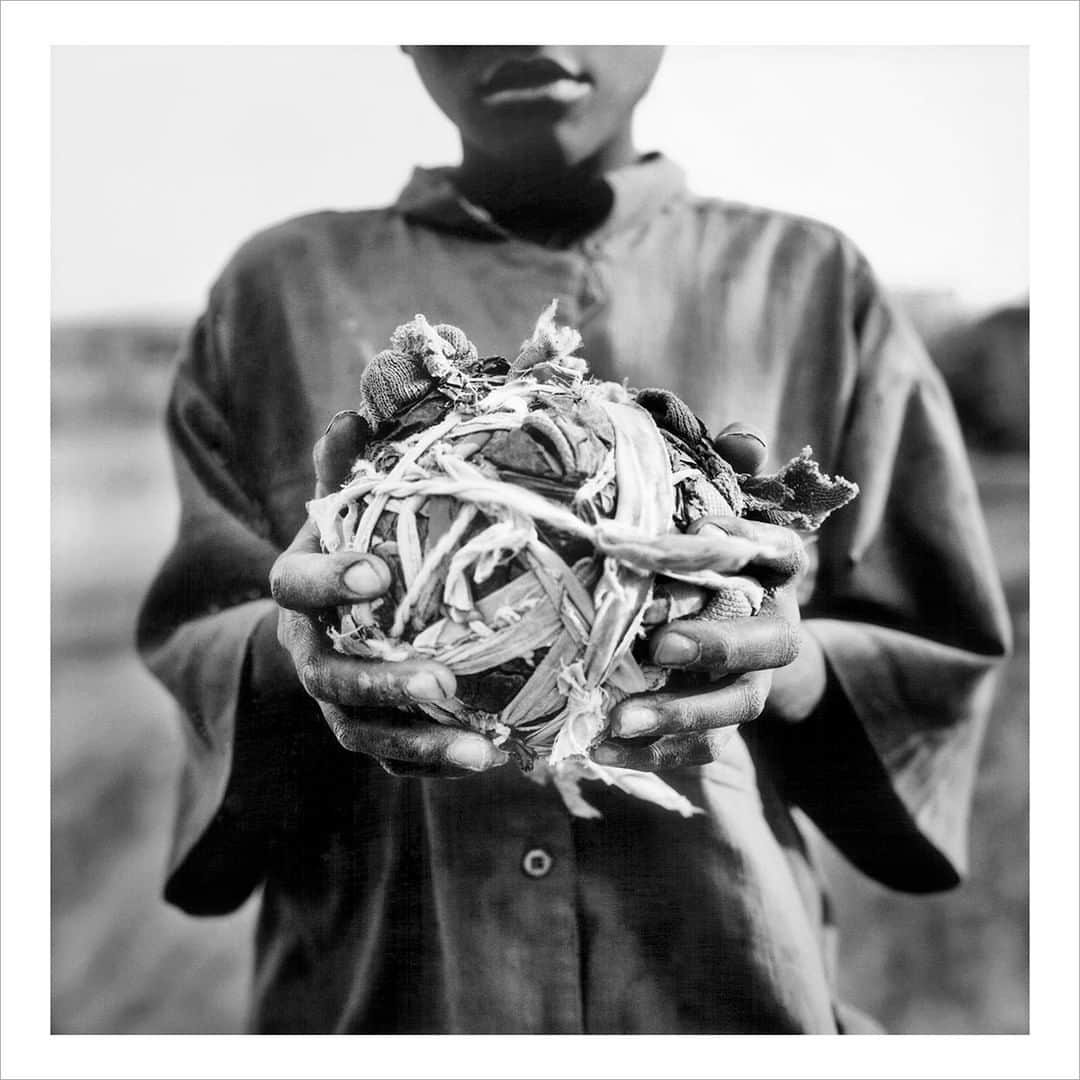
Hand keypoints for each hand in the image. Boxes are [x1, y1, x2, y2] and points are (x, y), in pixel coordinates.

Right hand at [269, 411, 508, 778]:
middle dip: (379, 681)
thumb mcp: (344, 505)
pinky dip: (433, 761)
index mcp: (300, 591)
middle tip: (441, 680)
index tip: (377, 571)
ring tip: (481, 753)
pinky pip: (392, 759)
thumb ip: (346, 467)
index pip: (297, 587)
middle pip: (329, 676)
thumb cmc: (352, 547)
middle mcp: (309, 651)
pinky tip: (488, 757)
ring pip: (361, 732)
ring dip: (418, 741)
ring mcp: (333, 700)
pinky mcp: (363, 732)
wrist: (336, 614)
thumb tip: (355, 411)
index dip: (331, 580)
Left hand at [591, 421, 824, 771]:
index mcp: (770, 573)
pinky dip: (652, 755)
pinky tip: (599, 752)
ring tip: (617, 720)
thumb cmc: (694, 559)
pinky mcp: (720, 726)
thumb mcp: (702, 508)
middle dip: (717, 647)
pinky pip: (699, 750)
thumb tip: (746, 440)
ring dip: (678, 717)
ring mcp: (750, 683)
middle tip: (662, 647)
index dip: (757, 544)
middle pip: (769, 645)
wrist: (717, 629)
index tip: (705, 530)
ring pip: (734, 707)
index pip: (783, 554)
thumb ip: (718, 473)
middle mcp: (772, 629)